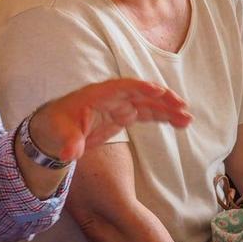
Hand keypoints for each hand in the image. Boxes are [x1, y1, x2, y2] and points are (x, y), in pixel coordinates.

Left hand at [29, 79, 191, 162]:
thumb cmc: (56, 127)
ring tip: (187, 119)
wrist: (55, 130)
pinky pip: (147, 113)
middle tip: (181, 107)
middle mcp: (112, 97)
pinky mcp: (124, 115)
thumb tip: (70, 154)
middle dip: (161, 99)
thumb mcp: (60, 136)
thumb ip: (68, 143)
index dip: (139, 87)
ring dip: (167, 109)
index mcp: (96, 96)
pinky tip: (179, 123)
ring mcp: (119, 105)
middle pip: (140, 93)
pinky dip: (163, 117)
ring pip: (148, 103)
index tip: (157, 90)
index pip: (121, 87)